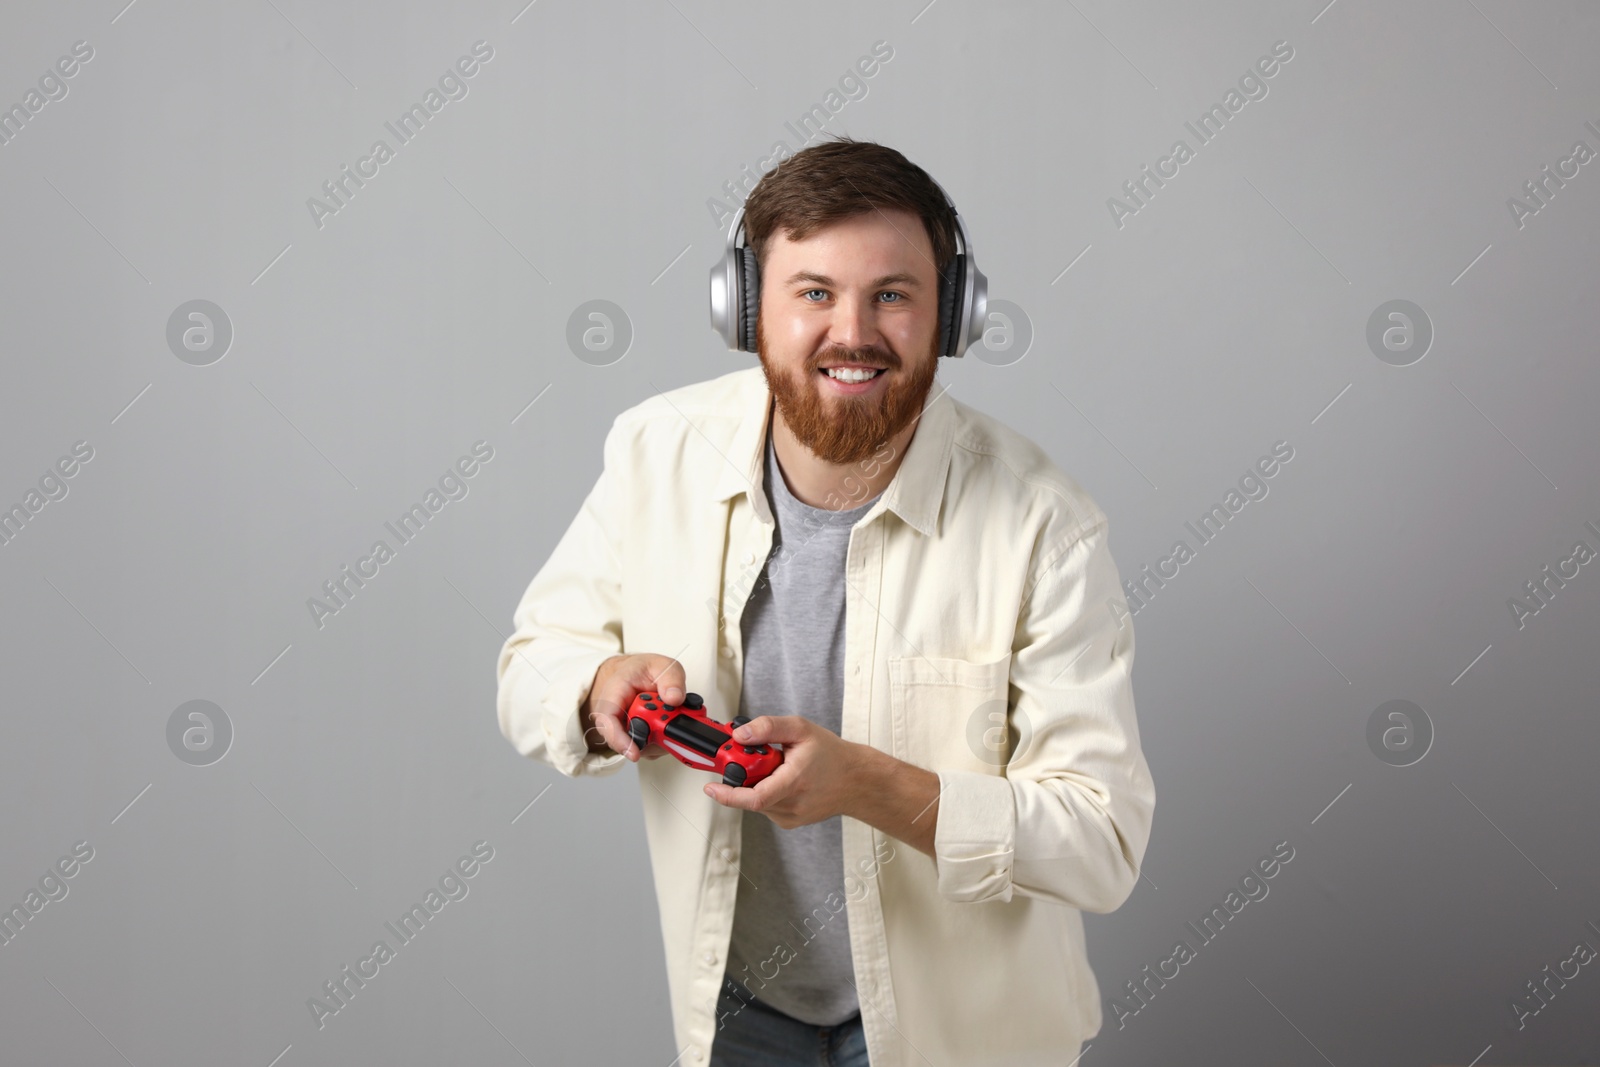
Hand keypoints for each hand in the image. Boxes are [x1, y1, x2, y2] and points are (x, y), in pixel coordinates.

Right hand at [581, 653, 684, 761]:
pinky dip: (664, 739)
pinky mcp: (635, 739)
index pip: (608, 720)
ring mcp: (624, 729)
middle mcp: (615, 715)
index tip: (634, 753)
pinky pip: (650, 748)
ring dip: (662, 738)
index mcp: (615, 692)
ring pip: (642, 747)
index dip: (618, 740)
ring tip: (671, 715)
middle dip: (654, 738)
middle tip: (670, 722)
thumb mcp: (662, 665)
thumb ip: (671, 679)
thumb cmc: (643, 671)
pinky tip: (668, 722)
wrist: (636, 675)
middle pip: (628, 739)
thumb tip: (674, 698)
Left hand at [702, 716, 861, 828]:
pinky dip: (766, 792)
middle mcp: (792, 804)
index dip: (728, 795)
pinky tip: (782, 780)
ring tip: (777, 767)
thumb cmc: (832, 755)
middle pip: (750, 796)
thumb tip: (739, 734)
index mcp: (795, 781)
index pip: (755, 797)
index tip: (710, 787)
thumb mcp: (800, 729)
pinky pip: (766, 807)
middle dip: (742, 777)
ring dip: (756, 784)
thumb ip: (768, 727)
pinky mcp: (790, 822)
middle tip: (751, 759)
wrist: (856, 781)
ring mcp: (791, 816)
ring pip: (757, 802)